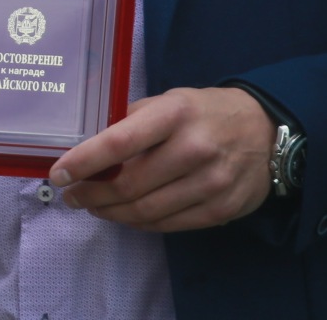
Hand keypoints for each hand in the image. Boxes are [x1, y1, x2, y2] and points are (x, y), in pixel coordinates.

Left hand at [48, 87, 272, 231]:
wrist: (268, 131)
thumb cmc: (205, 112)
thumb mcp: (169, 101)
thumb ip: (132, 119)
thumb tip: (87, 140)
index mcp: (175, 114)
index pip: (121, 141)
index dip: (84, 160)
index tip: (58, 173)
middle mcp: (195, 149)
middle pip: (131, 185)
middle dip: (92, 194)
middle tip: (71, 195)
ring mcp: (212, 183)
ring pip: (147, 211)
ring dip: (111, 213)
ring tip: (93, 206)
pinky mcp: (222, 210)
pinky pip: (169, 225)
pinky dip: (140, 223)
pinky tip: (125, 215)